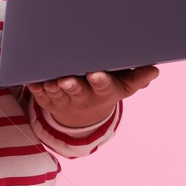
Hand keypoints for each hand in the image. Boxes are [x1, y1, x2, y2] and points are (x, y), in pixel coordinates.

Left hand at [25, 67, 159, 128]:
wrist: (83, 114)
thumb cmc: (106, 90)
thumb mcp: (124, 87)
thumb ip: (137, 78)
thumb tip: (154, 71)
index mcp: (102, 92)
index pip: (102, 87)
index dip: (99, 81)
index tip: (95, 74)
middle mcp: (83, 97)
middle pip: (77, 91)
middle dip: (72, 85)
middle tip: (66, 79)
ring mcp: (65, 99)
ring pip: (57, 94)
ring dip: (52, 88)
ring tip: (50, 81)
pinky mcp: (49, 100)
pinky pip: (41, 96)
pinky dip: (36, 89)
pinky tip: (32, 81)